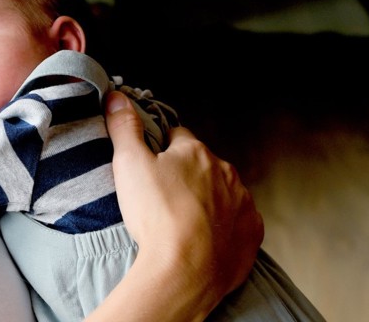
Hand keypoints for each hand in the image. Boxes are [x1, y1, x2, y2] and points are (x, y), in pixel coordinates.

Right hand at [104, 90, 262, 316]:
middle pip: (202, 165)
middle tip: (161, 198)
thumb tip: (116, 96)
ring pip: (222, 192)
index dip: (160, 150)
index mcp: (196, 151)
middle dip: (185, 175)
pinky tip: (204, 238)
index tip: (149, 168)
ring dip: (206, 200)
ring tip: (180, 222)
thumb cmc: (156, 216)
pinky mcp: (252, 232)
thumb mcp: (128, 164)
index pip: (177, 137)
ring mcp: (243, 203)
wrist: (185, 271)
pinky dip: (224, 226)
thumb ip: (124, 127)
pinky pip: (238, 221)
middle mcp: (226, 172)